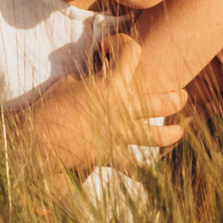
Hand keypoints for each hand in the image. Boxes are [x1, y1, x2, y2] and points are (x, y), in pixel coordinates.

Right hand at [19, 27, 188, 172]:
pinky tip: (152, 179)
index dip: (122, 43)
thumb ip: (91, 81)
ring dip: (171, 134)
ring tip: (179, 131)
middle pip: (161, 101)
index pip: (131, 52)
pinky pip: (133, 167)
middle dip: (174, 98)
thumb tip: (96, 82)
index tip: (108, 47)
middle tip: (181, 96)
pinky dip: (143, 174)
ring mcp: (120, 133)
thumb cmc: (50, 106)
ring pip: (156, 135)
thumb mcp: (70, 83)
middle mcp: (123, 108)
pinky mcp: (111, 154)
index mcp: (111, 83)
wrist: (41, 138)